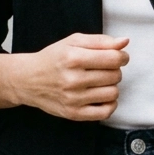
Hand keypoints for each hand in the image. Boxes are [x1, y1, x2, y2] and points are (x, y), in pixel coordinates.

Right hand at [0, 33, 129, 120]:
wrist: (28, 79)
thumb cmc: (53, 58)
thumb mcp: (73, 42)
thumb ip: (101, 41)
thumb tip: (124, 42)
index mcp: (74, 58)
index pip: (114, 58)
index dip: (122, 57)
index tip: (119, 57)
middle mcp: (73, 79)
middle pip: (115, 75)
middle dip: (115, 70)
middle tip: (104, 68)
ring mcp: (73, 99)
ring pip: (113, 93)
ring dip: (111, 86)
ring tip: (100, 81)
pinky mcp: (73, 113)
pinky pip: (105, 112)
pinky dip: (110, 104)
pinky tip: (102, 96)